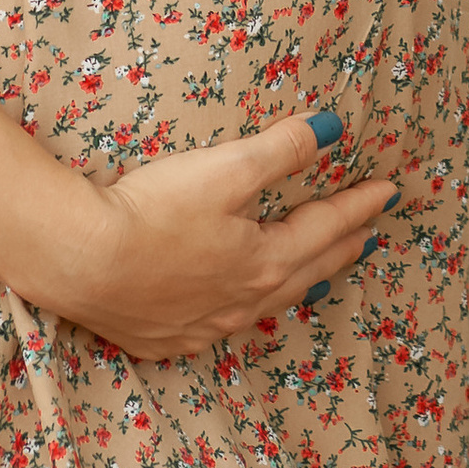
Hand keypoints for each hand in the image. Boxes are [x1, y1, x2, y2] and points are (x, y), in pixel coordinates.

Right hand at [41, 111, 398, 357]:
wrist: (79, 261)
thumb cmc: (154, 211)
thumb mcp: (226, 169)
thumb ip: (282, 149)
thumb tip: (331, 130)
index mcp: (265, 261)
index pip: (326, 228)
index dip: (359, 206)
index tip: (389, 193)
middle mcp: (242, 302)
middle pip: (305, 273)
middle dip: (339, 251)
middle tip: (365, 239)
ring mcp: (202, 326)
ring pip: (265, 307)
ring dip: (296, 287)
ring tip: (316, 280)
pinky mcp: (163, 338)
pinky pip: (217, 327)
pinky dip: (239, 313)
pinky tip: (233, 311)